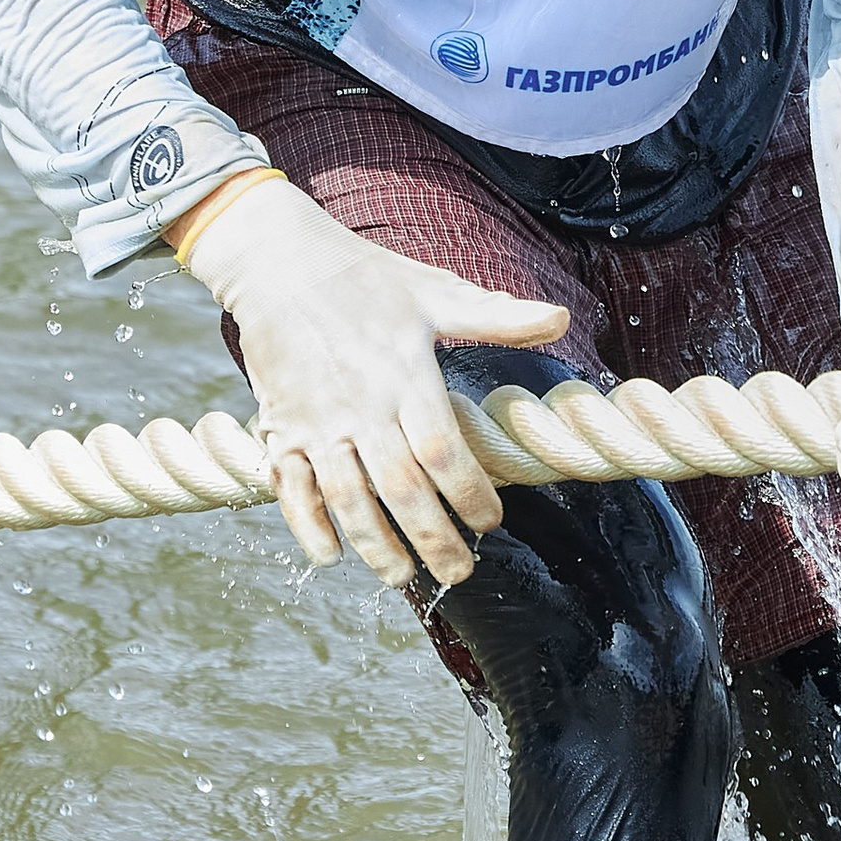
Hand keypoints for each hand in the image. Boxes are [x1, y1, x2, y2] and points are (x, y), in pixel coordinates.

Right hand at [171, 171, 569, 587]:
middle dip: (433, 539)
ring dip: (376, 546)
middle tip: (459, 573)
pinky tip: (332, 555)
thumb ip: (496, 316)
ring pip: (348, 499)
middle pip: (401, 489)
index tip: (491, 520)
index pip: (443, 451)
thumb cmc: (367, 278)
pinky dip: (308, 525)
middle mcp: (361, 405)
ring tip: (402, 577)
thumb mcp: (435, 290)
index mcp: (405, 374)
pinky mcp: (280, 427)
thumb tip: (560, 318)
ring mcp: (316, 421)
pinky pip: (291, 487)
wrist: (280, 263)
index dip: (470, 494)